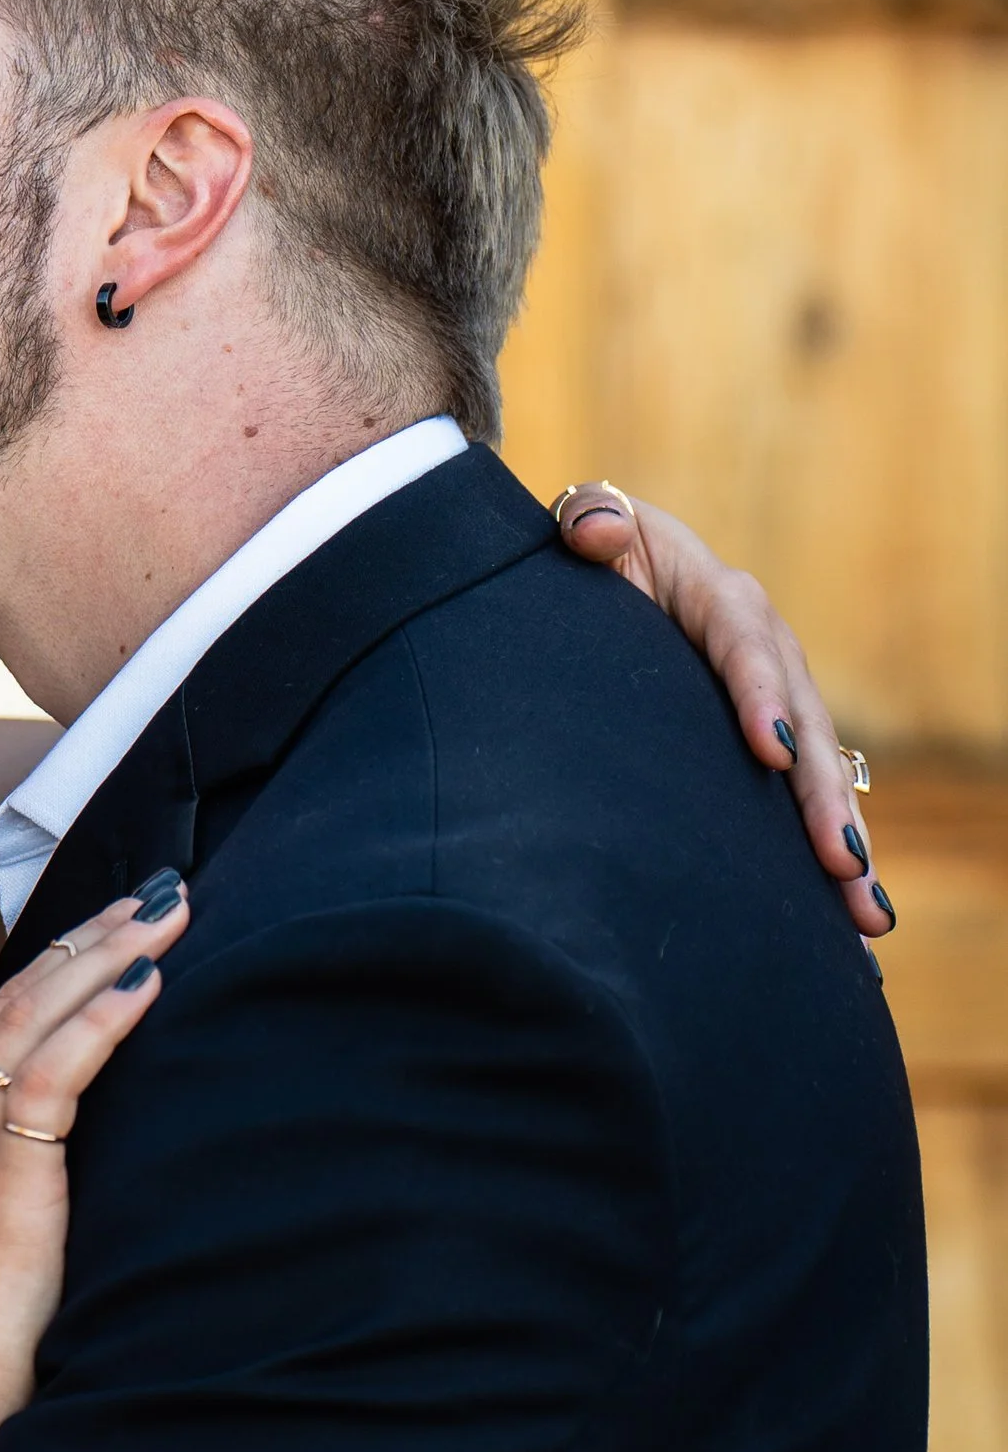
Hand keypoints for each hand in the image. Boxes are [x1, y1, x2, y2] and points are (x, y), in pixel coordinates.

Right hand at [0, 879, 188, 1447]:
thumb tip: (3, 1174)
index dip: (43, 977)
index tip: (96, 941)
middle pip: (7, 1002)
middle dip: (82, 942)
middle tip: (146, 899)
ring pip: (34, 1018)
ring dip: (104, 956)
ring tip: (163, 918)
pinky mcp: (2, 1179)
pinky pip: (58, 1072)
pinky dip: (104, 1019)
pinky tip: (148, 983)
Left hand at [554, 482, 890, 938]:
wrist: (616, 569)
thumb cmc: (595, 552)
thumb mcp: (589, 525)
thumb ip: (588, 521)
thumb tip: (594, 534)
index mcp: (722, 598)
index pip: (745, 645)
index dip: (761, 696)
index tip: (769, 752)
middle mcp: (766, 653)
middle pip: (806, 728)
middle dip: (822, 801)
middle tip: (839, 867)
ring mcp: (779, 702)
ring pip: (820, 776)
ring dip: (843, 847)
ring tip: (863, 918)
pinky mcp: (772, 746)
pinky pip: (805, 802)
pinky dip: (826, 861)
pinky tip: (846, 929)